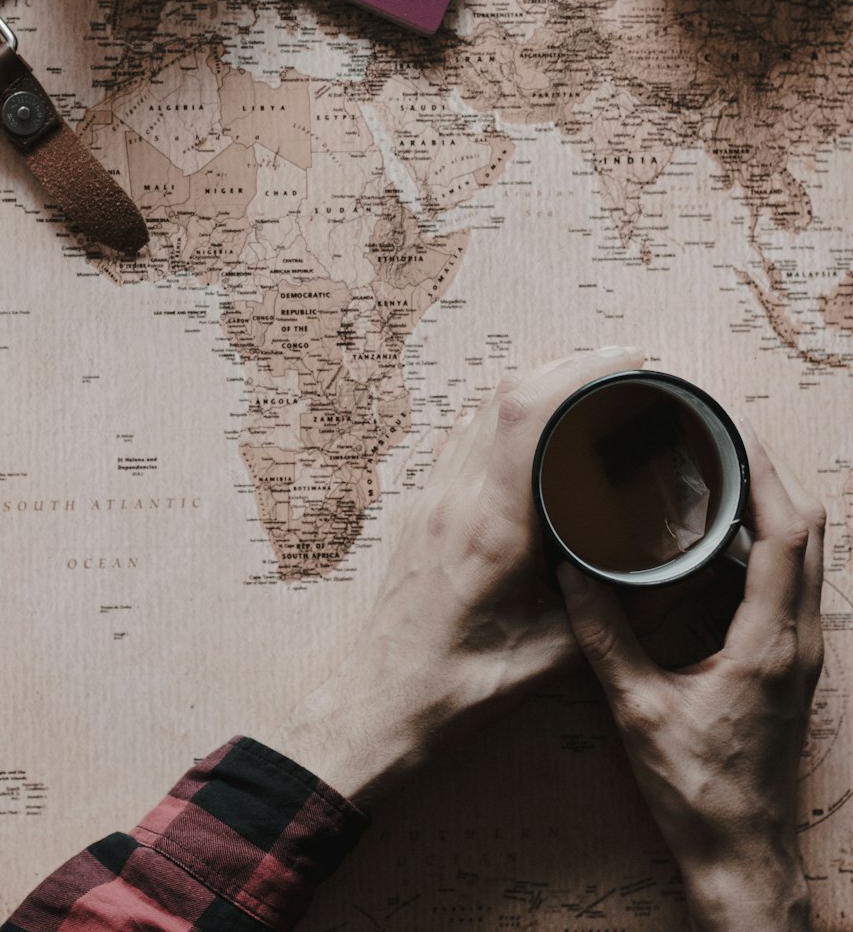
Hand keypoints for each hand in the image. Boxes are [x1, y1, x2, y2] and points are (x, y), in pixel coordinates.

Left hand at [267, 344, 643, 805]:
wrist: (382, 701)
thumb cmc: (462, 685)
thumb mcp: (557, 658)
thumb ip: (617, 612)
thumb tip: (679, 575)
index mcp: (490, 524)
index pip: (528, 415)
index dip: (581, 372)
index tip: (631, 362)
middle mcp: (455, 495)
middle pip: (505, 395)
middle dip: (569, 367)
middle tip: (626, 367)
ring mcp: (432, 495)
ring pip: (481, 409)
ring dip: (536, 387)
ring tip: (591, 388)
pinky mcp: (422, 505)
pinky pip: (464, 436)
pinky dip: (505, 415)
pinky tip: (537, 430)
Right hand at [559, 430, 824, 931]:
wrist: (742, 855)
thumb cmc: (697, 791)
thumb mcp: (637, 711)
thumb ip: (604, 637)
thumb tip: (573, 574)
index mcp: (766, 644)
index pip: (783, 536)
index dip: (764, 474)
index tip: (732, 432)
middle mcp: (796, 641)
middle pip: (811, 531)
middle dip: (775, 474)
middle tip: (726, 436)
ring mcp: (801, 652)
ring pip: (810, 554)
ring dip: (777, 505)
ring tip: (725, 472)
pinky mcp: (792, 663)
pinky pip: (795, 580)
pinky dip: (771, 541)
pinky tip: (725, 536)